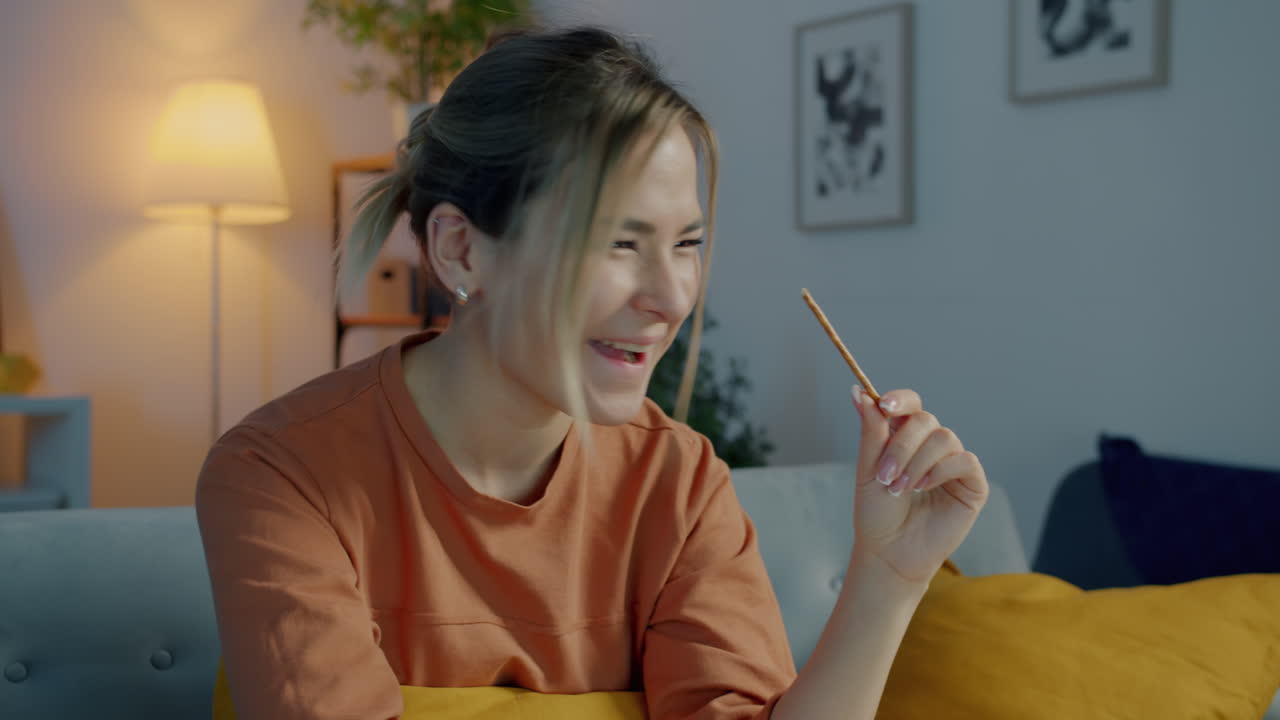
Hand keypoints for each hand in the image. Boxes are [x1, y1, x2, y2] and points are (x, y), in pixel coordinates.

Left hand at [850, 387, 988, 583]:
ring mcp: (953, 463)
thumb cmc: (877, 514)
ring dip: (917, 462)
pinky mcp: (972, 484)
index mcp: (904, 437)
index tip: (884, 405)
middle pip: (925, 420)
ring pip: (945, 438)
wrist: (889, 553)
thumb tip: (859, 393)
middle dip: (901, 446)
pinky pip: (965, 460)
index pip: (910, 404)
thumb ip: (871, 431)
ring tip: (901, 489)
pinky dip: (941, 470)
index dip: (900, 399)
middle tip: (884, 477)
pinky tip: (924, 488)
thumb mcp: (868, 469)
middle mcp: (931, 446)